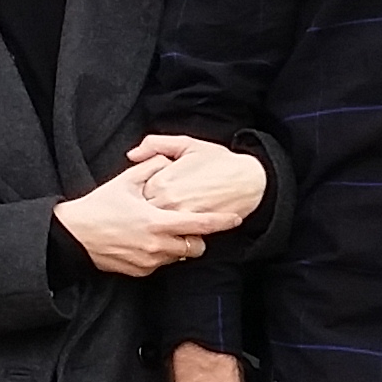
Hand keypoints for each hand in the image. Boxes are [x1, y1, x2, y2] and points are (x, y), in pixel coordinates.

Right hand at [57, 167, 221, 277]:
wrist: (73, 236)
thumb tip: (167, 160)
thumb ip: (151, 168)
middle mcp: (157, 245)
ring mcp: (149, 261)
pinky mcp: (141, 272)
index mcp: (157, 222)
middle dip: (198, 238)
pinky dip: (161, 253)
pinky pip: (161, 264)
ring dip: (179, 245)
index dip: (221, 222)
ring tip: (163, 230)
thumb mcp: (124, 182)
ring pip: (179, 257)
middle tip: (189, 225)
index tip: (235, 218)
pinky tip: (146, 241)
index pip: (200, 225)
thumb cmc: (98, 207)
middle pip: (196, 248)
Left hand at [122, 131, 264, 230]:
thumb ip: (155, 144)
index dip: (139, 193)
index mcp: (161, 180)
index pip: (136, 193)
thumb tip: (131, 155)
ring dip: (157, 224)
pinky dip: (174, 233)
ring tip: (163, 218)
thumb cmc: (220, 161)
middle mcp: (167, 201)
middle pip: (143, 213)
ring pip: (157, 227)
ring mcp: (181, 217)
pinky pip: (175, 237)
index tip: (146, 192)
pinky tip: (178, 226)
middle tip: (150, 208)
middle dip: (144, 211)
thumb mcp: (187, 144)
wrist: (250, 181)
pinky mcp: (194, 229)